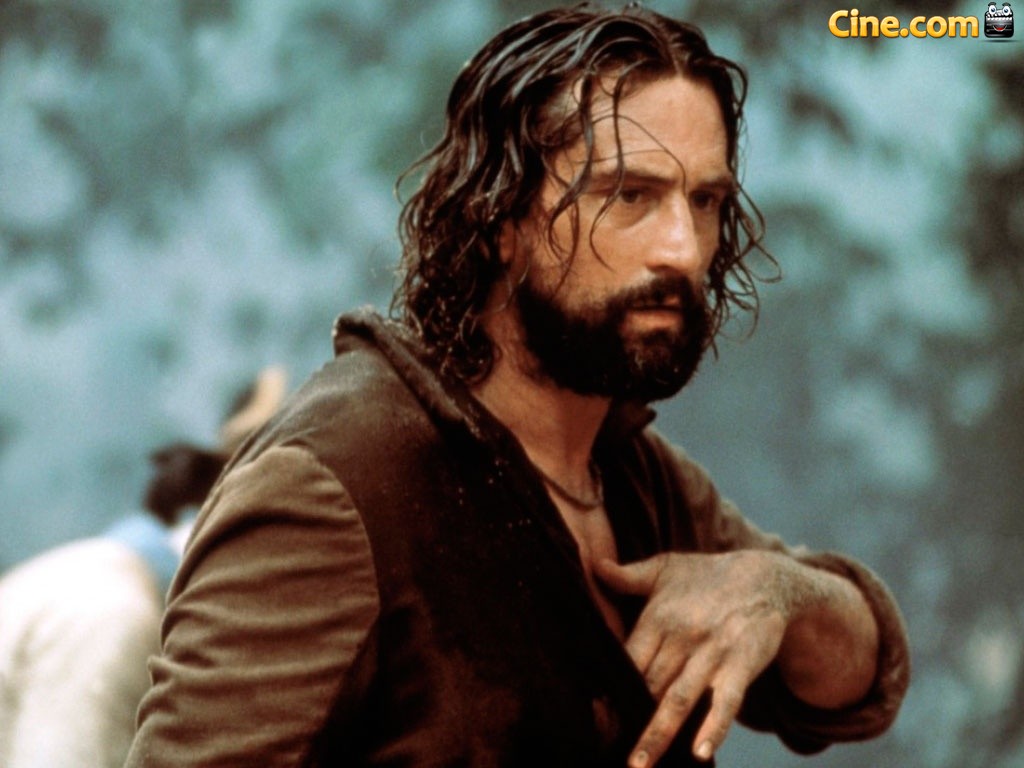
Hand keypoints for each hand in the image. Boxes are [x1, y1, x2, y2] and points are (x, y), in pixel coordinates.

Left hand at [594, 551, 796, 765]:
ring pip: (679, 699)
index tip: (593, 715)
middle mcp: (682, 637)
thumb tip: (594, 566)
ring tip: (639, 766)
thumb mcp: (667, 568)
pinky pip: (727, 701)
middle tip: (604, 745)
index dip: (609, 686)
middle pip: (647, 685)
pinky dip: (715, 727)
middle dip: (626, 717)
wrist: (767, 576)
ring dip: (658, 735)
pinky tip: (702, 753)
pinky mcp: (742, 665)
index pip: (626, 658)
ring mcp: (713, 653)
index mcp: (658, 617)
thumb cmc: (708, 576)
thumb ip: (629, 575)